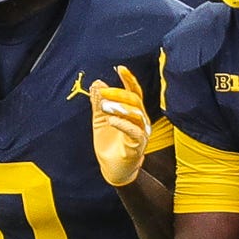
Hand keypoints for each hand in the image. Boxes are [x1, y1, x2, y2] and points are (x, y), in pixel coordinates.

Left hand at [91, 66, 152, 186]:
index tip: (120, 68)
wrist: (112, 169)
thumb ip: (99, 103)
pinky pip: (135, 132)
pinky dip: (123, 124)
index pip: (134, 92)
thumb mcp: (100, 120)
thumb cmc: (110, 144)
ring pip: (137, 114)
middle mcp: (140, 121)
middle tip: (102, 93)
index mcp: (132, 112)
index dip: (129, 80)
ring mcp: (141, 133)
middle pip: (135, 101)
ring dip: (120, 108)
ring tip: (104, 106)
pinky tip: (112, 120)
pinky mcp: (138, 146)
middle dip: (118, 94)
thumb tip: (97, 83)